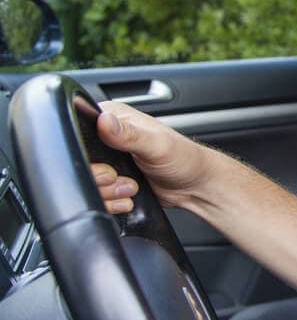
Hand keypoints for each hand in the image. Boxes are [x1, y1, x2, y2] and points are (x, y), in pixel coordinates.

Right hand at [89, 101, 212, 212]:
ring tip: (130, 186)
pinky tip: (128, 196)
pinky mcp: (110, 180)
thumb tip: (104, 121)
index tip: (106, 164)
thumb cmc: (185, 159)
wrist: (195, 187)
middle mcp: (106, 136)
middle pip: (78, 160)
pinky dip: (110, 201)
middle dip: (100, 177)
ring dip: (107, 191)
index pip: (77, 129)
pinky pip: (95, 195)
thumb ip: (129, 135)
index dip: (85, 152)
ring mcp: (108, 160)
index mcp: (114, 117)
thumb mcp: (157, 144)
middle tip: (121, 177)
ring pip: (84, 181)